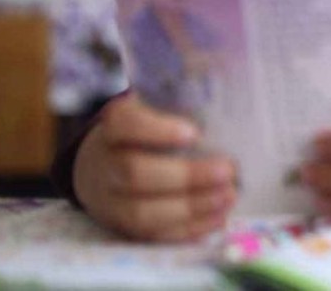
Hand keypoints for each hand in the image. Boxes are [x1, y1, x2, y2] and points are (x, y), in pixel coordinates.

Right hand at [72, 95, 236, 241]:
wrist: (101, 167)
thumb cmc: (144, 132)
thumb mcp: (152, 108)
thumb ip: (181, 104)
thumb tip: (228, 94)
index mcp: (112, 127)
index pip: (124, 124)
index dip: (157, 131)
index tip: (194, 133)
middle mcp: (105, 165)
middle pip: (135, 173)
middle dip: (186, 176)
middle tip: (227, 170)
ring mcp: (111, 202)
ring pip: (143, 212)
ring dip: (191, 207)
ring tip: (229, 195)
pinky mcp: (125, 228)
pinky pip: (154, 235)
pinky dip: (189, 229)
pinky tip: (219, 217)